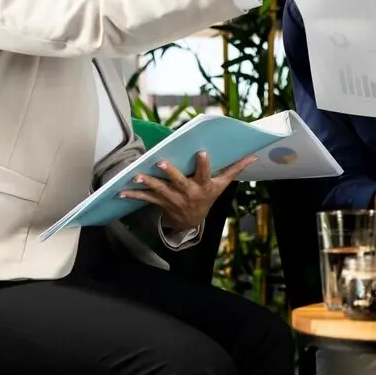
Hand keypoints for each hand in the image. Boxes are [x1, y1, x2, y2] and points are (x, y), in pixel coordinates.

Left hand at [118, 150, 257, 232]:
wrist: (191, 222)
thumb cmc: (208, 196)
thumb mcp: (222, 185)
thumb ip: (235, 169)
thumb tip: (253, 155)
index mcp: (203, 186)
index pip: (205, 174)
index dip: (204, 164)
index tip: (201, 152)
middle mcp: (187, 192)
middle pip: (178, 181)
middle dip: (170, 173)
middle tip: (161, 163)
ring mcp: (172, 199)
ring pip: (159, 189)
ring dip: (147, 183)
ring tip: (136, 176)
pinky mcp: (160, 202)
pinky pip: (145, 198)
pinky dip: (133, 194)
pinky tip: (121, 190)